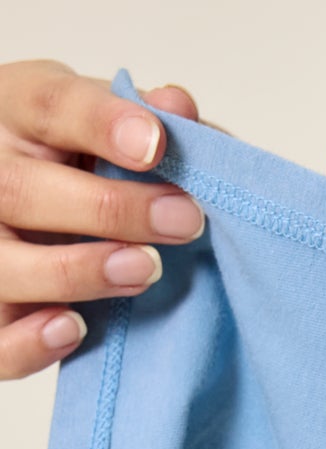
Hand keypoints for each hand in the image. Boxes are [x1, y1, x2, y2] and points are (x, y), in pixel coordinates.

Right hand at [0, 58, 223, 380]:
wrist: (35, 204)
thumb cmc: (79, 160)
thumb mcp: (108, 122)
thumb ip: (149, 120)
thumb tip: (179, 107)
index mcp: (15, 113)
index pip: (47, 105)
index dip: (100, 122)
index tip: (156, 144)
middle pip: (19, 189)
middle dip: (108, 208)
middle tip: (184, 221)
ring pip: (3, 263)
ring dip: (77, 271)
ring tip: (144, 269)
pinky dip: (31, 343)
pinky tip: (76, 328)